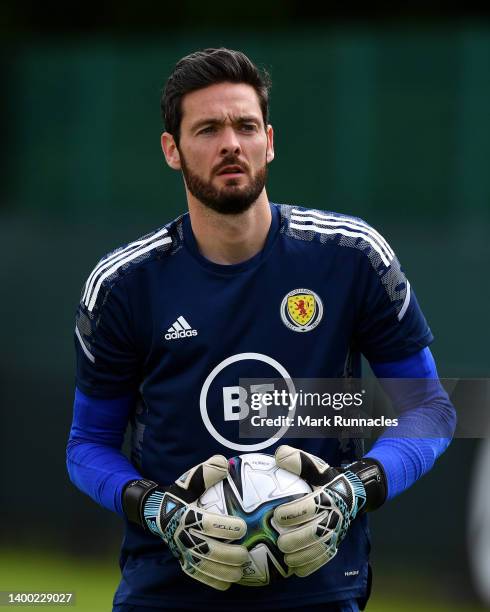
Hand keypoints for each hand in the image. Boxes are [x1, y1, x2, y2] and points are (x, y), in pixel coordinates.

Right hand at [123, 455, 247, 590]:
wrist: (157, 512)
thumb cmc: (179, 494)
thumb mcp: (189, 479)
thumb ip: (207, 471)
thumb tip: (225, 463)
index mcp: (186, 515)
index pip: (206, 523)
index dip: (225, 527)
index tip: (243, 527)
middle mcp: (183, 536)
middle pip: (207, 550)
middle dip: (229, 554)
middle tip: (246, 553)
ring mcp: (182, 551)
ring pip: (204, 566)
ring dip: (224, 571)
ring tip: (242, 569)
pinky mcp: (183, 562)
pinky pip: (198, 576)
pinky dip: (214, 581)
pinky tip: (230, 580)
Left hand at [273, 446, 385, 576]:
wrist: (351, 492)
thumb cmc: (326, 479)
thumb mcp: (315, 466)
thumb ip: (297, 459)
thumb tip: (279, 454)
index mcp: (328, 496)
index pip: (311, 506)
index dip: (294, 512)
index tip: (276, 515)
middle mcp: (335, 516)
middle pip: (316, 532)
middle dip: (297, 539)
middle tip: (279, 541)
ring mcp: (337, 532)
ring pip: (321, 549)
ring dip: (302, 556)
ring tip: (285, 556)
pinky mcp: (336, 544)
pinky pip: (325, 559)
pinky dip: (310, 566)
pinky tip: (295, 568)